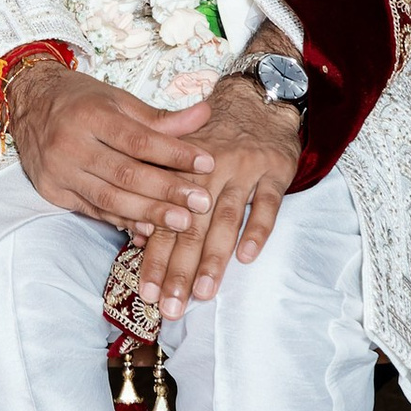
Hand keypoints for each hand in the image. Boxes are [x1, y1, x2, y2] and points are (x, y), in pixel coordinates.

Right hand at [1, 62, 224, 244]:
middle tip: (201, 203)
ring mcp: (59, 171)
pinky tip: (148, 228)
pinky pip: (93, 211)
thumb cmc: (80, 100)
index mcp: (90, 115)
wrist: (28, 104)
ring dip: (148, 213)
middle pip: (125, 173)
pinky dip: (122, 221)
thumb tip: (205, 114)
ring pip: (109, 198)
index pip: (139, 140)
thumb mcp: (118, 100)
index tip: (207, 164)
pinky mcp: (52, 192)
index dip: (174, 154)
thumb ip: (160, 117)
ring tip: (183, 222)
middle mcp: (70, 144)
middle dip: (167, 191)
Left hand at [151, 76, 302, 318]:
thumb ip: (162, 196)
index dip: (153, 257)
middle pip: (191, 225)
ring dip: (214, 258)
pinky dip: (257, 230)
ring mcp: (243, 170)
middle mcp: (208, 171)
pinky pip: (267, 204)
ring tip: (204, 293)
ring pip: (226, 218)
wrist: (256, 103)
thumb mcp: (182, 160)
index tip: (145, 294)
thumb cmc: (212, 142)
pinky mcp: (274, 170)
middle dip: (179, 269)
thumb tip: (136, 236)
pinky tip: (246, 258)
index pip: (163, 220)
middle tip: (170, 307)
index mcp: (180, 170)